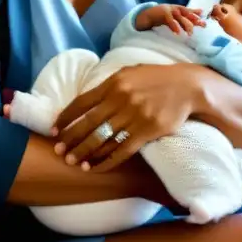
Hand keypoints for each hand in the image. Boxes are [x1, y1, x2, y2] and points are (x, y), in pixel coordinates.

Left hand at [50, 64, 204, 171]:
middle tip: (57, 151)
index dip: (65, 118)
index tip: (53, 130)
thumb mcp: (129, 73)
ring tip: (73, 162)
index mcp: (113, 83)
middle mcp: (121, 100)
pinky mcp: (147, 131)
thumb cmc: (155, 78)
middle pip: (88, 124)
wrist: (188, 86)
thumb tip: (86, 99)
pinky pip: (122, 150)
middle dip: (70, 139)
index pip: (81, 103)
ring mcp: (134, 116)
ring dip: (85, 152)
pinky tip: (95, 168)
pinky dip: (107, 161)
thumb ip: (108, 85)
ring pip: (103, 139)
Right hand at [136, 4, 204, 33]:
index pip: (190, 12)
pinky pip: (169, 20)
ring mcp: (168, 10)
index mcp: (179, 8)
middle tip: (201, 26)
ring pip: (179, 17)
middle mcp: (175, 8)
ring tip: (190, 34)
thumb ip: (188, 13)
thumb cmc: (163, 15)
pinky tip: (177, 32)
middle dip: (194, 19)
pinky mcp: (162, 14)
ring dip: (185, 24)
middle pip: (186, 13)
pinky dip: (174, 26)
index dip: (197, 16)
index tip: (204, 23)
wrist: (147, 14)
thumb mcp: (176, 13)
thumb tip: (201, 11)